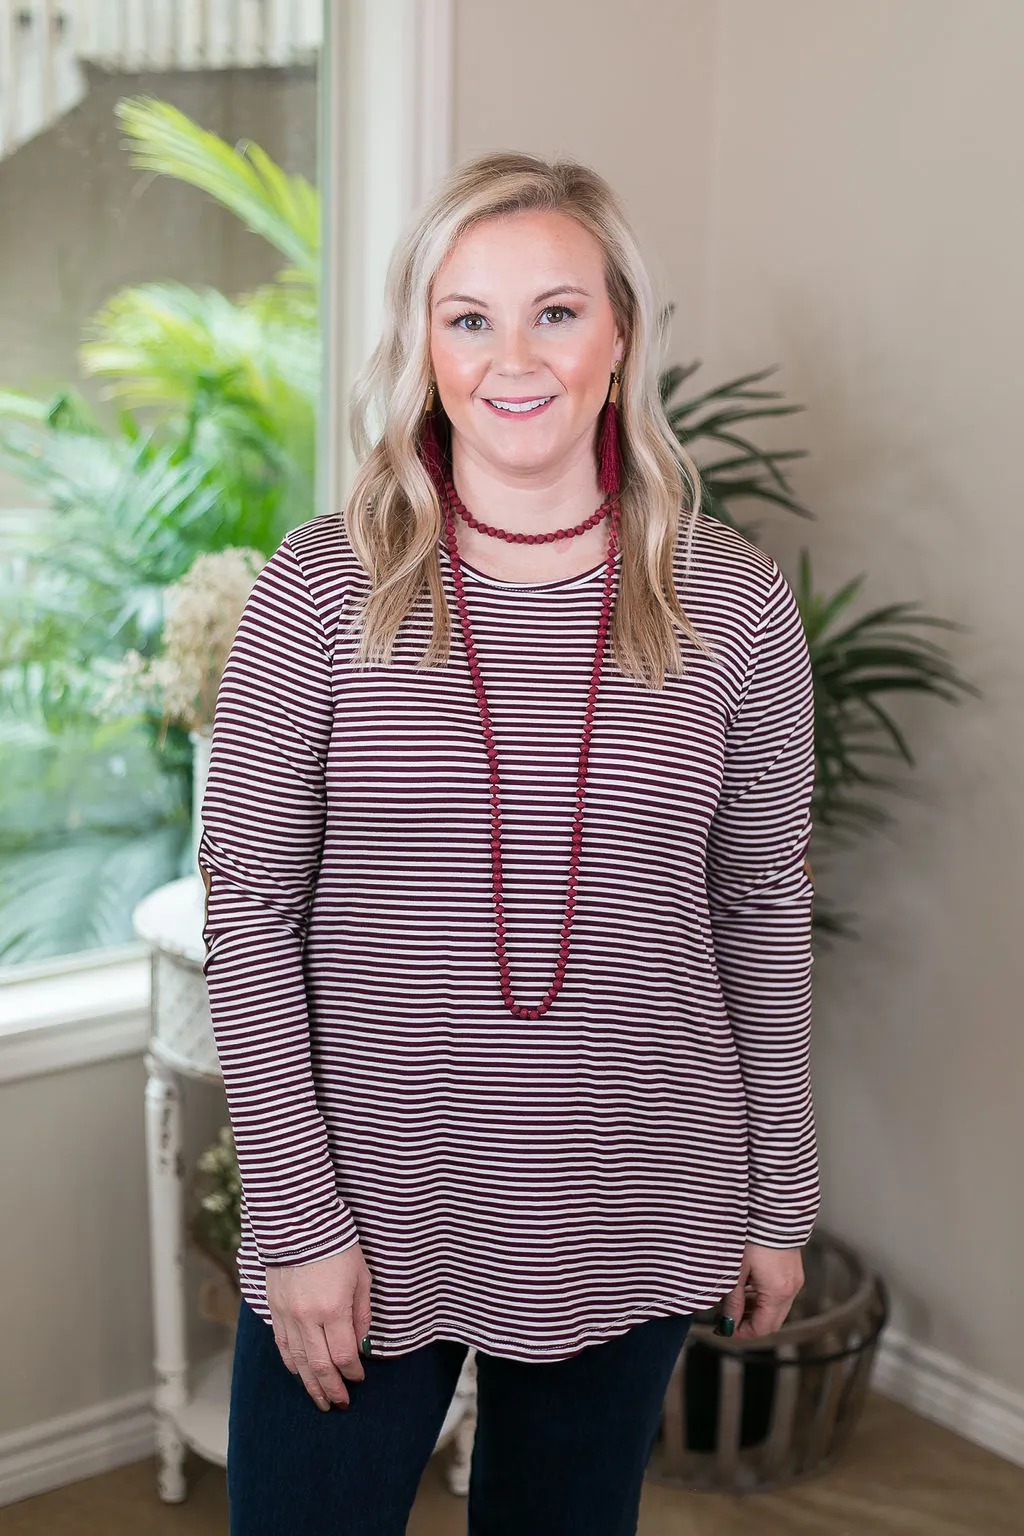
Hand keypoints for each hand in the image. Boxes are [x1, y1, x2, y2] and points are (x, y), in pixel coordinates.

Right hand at [265, 1243, 372, 1410]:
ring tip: (320, 1401)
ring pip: (298, 1361)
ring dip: (310, 1384)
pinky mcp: (274, 1309)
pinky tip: (299, 1374)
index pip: (344, 1355)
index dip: (353, 1372)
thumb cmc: (338, 1245)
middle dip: (332, 1389)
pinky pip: (282, 1344)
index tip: (359, 1378)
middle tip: (340, 1404)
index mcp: (333, 1309)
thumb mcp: (361, 1276)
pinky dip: (291, 1363)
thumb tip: (361, 1343)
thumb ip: (361, 1313)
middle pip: (320, 1365)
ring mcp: (287, 1315)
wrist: (299, 1222)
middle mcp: (308, 1318)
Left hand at [719, 1242, 803, 1338]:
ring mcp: (795, 1279)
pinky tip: (748, 1286)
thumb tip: (727, 1323)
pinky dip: (765, 1297)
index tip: (725, 1329)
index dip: (742, 1333)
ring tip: (735, 1300)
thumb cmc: (753, 1235)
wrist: (773, 1208)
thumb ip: (733, 1300)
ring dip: (757, 1310)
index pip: (763, 1328)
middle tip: (728, 1318)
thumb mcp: (737, 1270)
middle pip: (772, 1321)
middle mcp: (791, 1289)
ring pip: (777, 1308)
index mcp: (778, 1293)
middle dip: (750, 1323)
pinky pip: (780, 1293)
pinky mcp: (794, 1269)